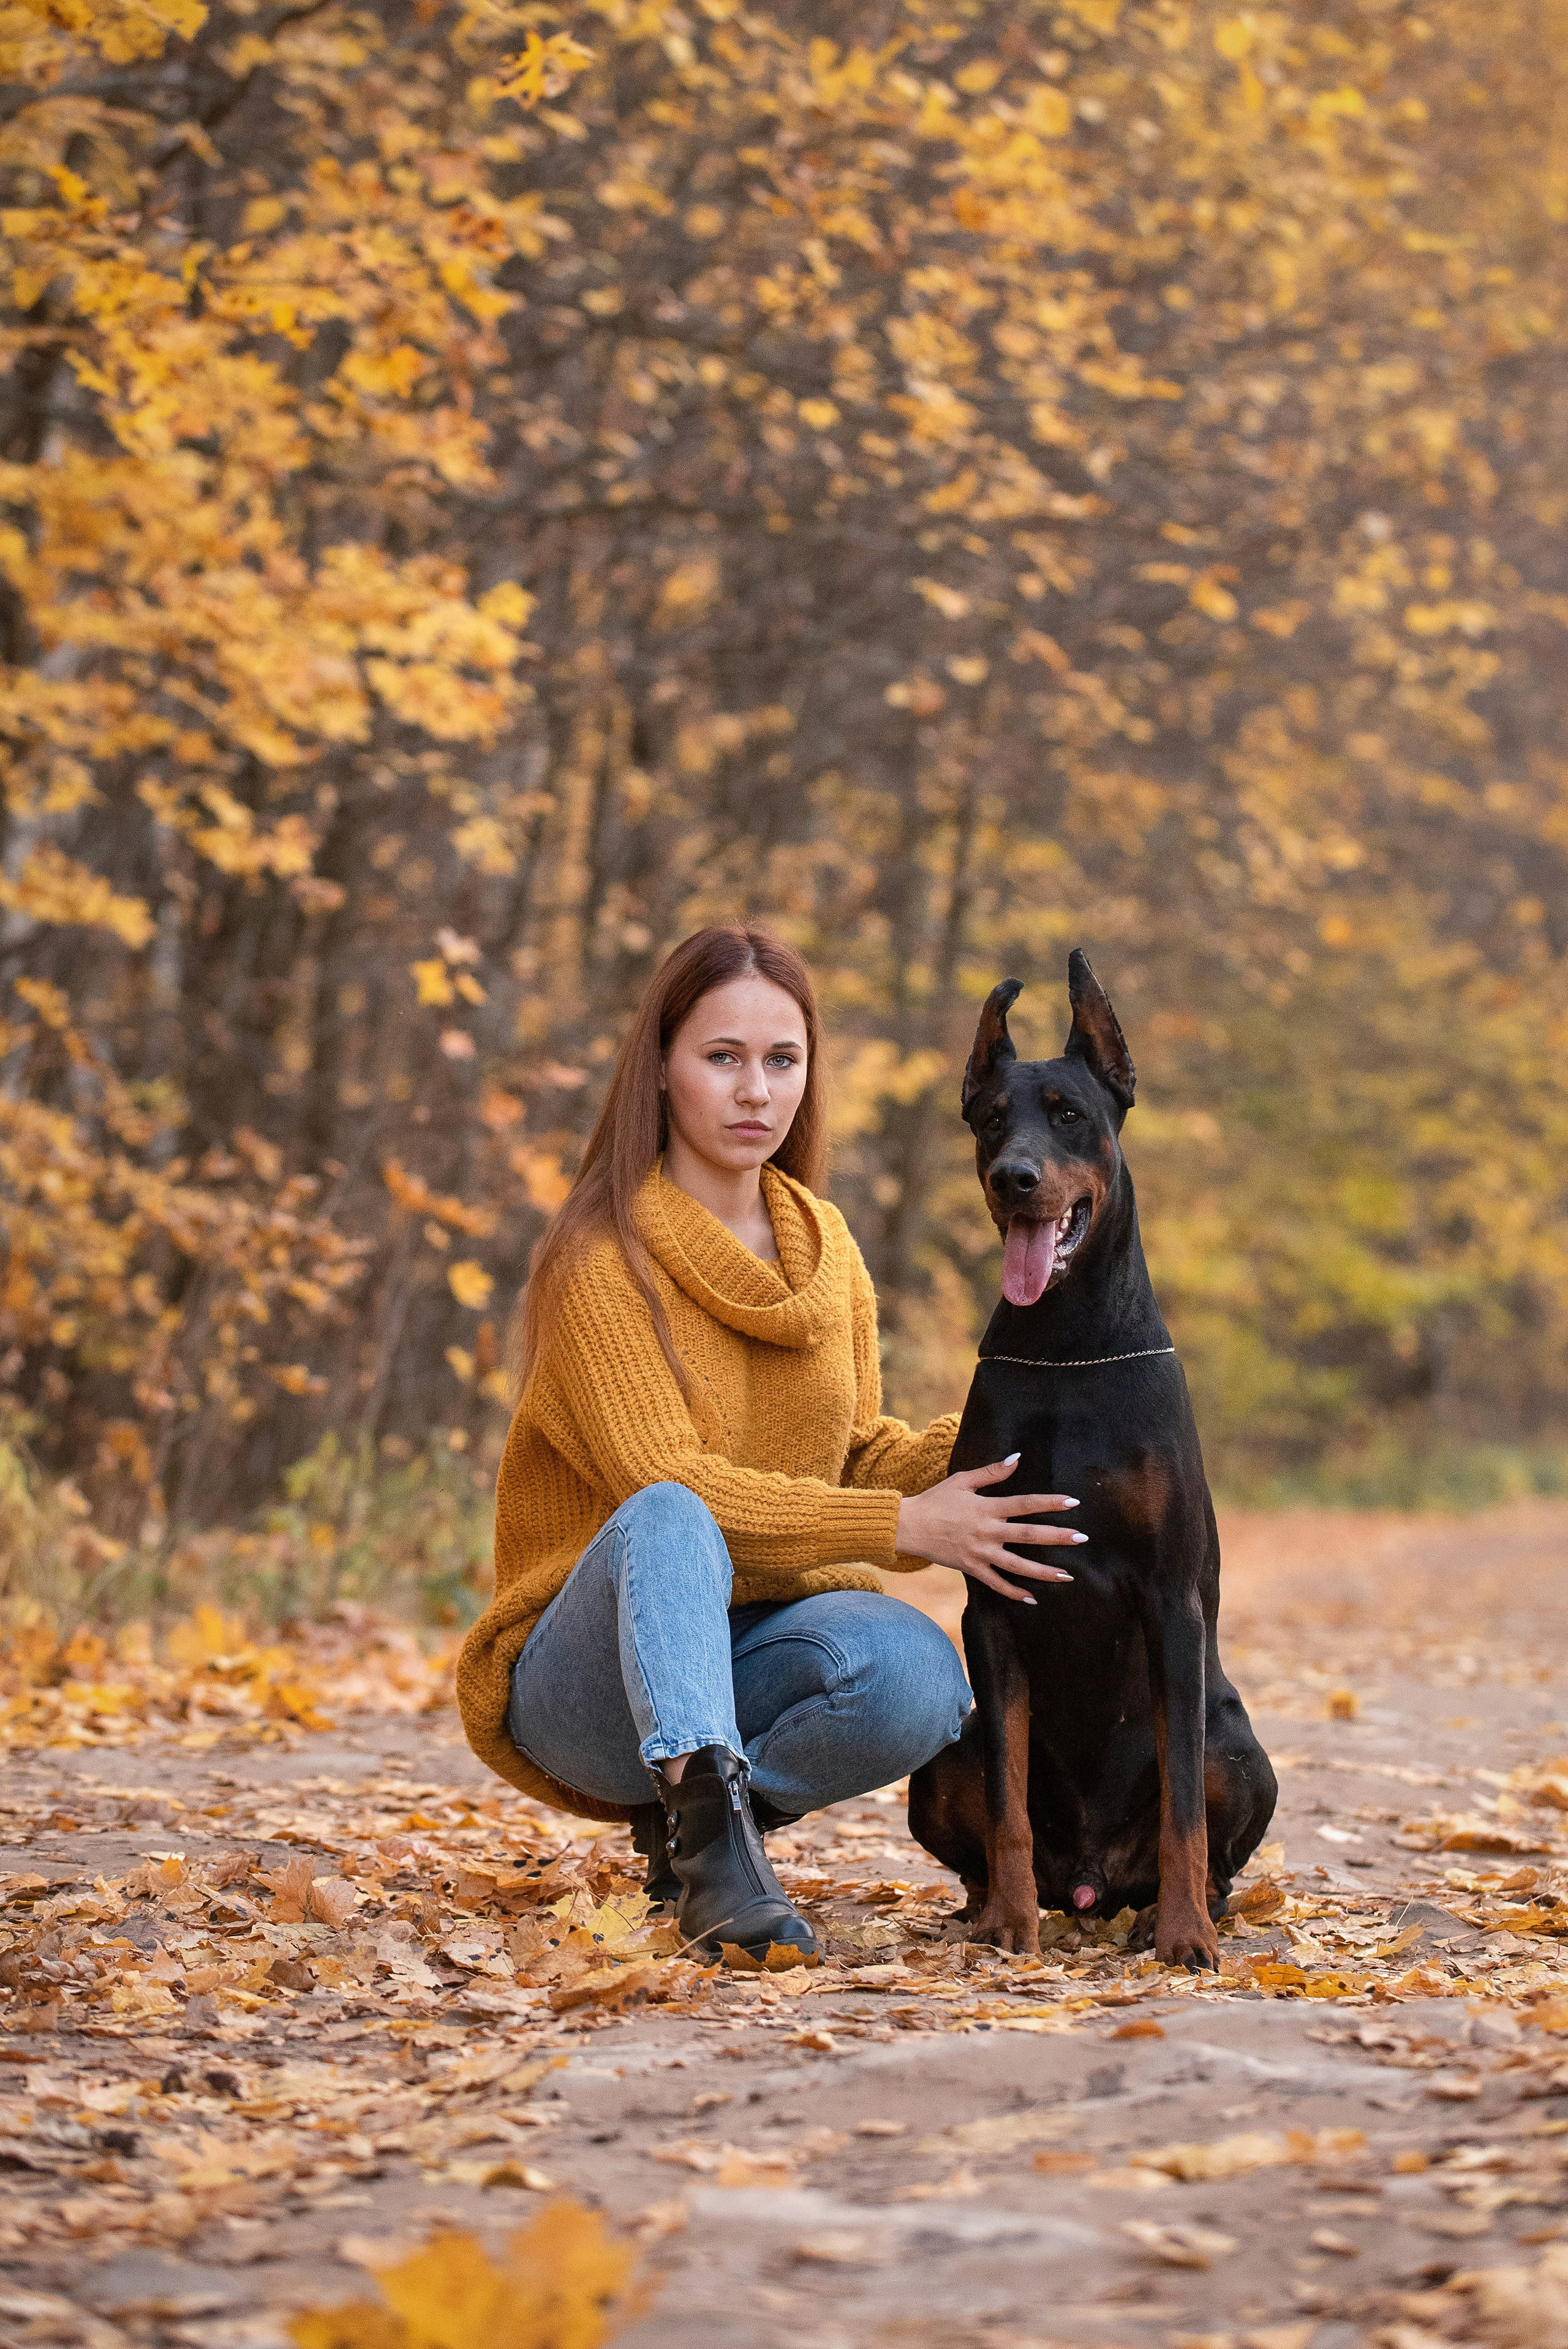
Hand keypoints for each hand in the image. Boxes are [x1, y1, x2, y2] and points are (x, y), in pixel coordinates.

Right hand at [895, 1456, 1084, 1604]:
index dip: (1049, 1503)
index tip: (1073, 1502)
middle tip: (1082, 1538)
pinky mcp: (971, 1568)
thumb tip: (1017, 1458)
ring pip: (1017, 1565)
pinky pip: (996, 1583)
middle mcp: (987, 1531)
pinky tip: (1032, 1598)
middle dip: (1057, 1537)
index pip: (1024, 1504)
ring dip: (1044, 1572)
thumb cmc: (936, 1500)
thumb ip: (991, 1472)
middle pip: (1028, 1535)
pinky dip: (1013, 1592)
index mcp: (987, 1507)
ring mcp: (980, 1552)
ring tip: (1067, 1576)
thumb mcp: (962, 1481)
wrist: (908, 1526)